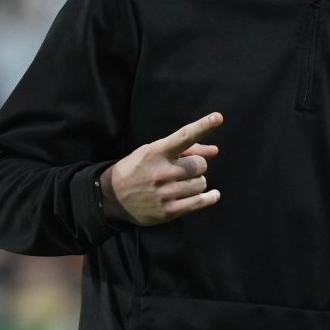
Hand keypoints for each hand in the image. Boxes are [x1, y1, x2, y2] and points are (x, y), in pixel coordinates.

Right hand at [100, 113, 222, 224]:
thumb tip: (214, 151)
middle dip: (195, 166)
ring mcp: (165, 193)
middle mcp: (162, 172)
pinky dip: (210, 197)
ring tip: (181, 184)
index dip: (203, 126)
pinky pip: (200, 202)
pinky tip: (213, 195)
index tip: (218, 117)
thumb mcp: (154, 152)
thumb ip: (186, 150)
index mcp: (157, 152)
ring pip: (201, 183)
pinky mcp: (168, 211)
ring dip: (196, 182)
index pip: (184, 136)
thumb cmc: (138, 169)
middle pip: (200, 165)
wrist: (111, 197)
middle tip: (183, 170)